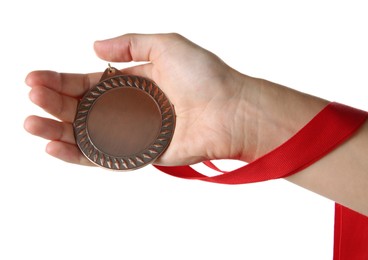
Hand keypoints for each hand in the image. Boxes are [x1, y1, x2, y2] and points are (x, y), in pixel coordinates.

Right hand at [24, 33, 252, 166]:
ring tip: (32, 123)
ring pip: (87, 135)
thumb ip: (129, 44)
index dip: (61, 81)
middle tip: (32, 96)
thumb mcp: (166, 44)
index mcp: (133, 83)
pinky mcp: (141, 154)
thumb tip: (93, 48)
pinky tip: (54, 146)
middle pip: (82, 109)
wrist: (231, 109)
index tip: (35, 78)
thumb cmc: (205, 75)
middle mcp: (130, 109)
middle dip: (54, 103)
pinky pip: (104, 157)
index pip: (88, 83)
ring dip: (57, 130)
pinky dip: (78, 154)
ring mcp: (133, 133)